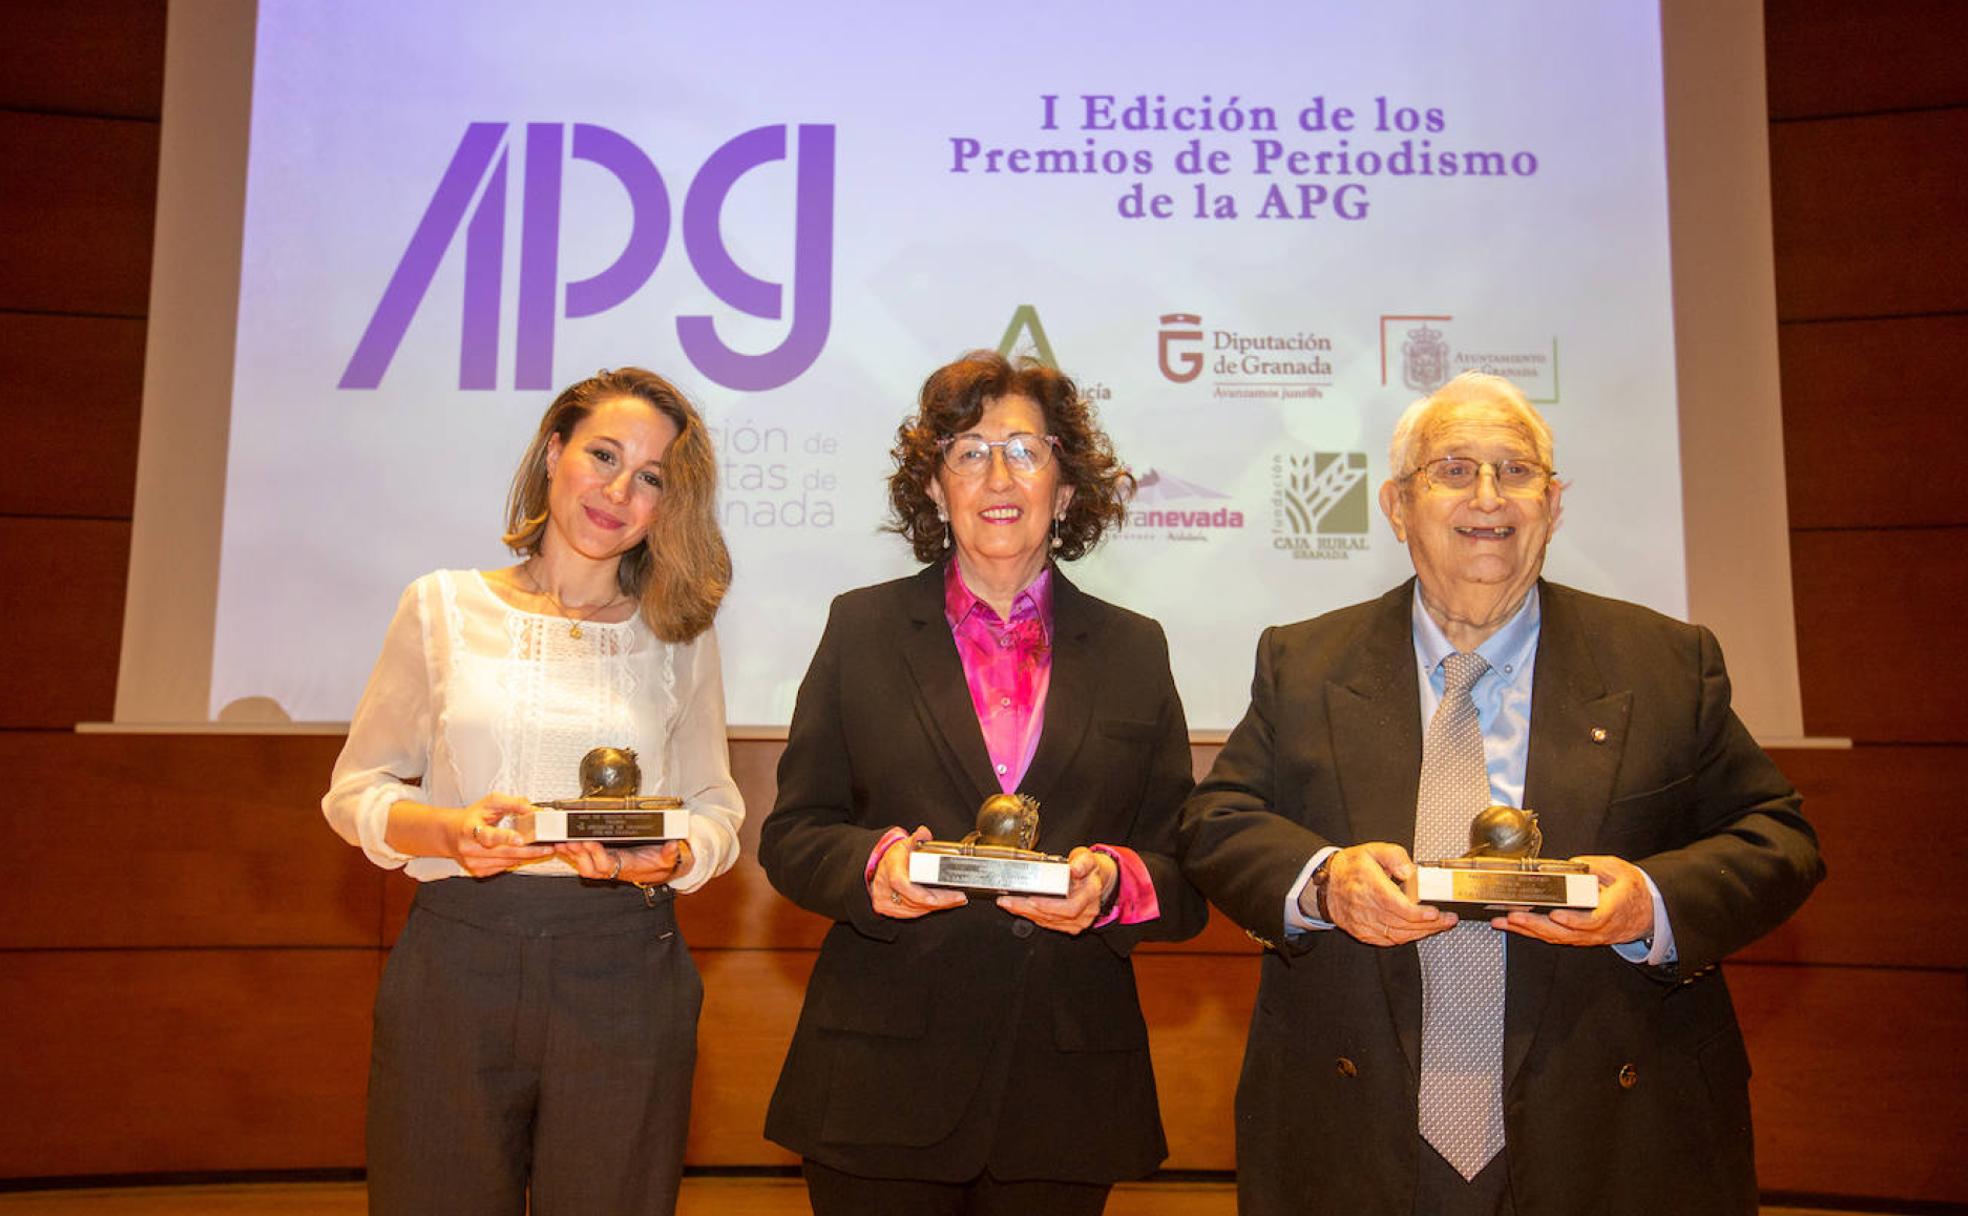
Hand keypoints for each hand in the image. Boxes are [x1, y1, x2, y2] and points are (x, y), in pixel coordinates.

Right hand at [453, 794, 555, 876]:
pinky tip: (521, 854)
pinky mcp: (478, 871)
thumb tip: (532, 809)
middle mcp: (470, 848)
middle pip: (504, 852)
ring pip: (506, 862)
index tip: (520, 839)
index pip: (489, 835)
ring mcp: (473, 862)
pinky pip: (503, 868)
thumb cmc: (472, 818)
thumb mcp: (490, 803)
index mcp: (470, 829)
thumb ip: (512, 803)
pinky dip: (515, 861)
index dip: (505, 837)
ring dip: (525, 856)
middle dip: (529, 850)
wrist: (451, 834)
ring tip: (539, 849)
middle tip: (546, 847)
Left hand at [553, 838, 692, 885]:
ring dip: (571, 855)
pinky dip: (571, 853)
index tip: (589, 842)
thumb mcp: (668, 859)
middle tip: (568, 840)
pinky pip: (582, 860)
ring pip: (583, 865)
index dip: (597, 854)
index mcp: (627, 866)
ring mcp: (605, 866)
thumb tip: (673, 846)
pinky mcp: (599, 860)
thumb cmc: (659, 863)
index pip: (608, 864)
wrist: (657, 869)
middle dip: (578, 855)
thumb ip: (670, 854)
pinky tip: (562, 844)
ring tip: (560, 841)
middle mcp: (613, 869)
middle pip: (590, 867)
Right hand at [871, 825, 967, 918]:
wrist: (879, 870)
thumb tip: (924, 832)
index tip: (936, 898)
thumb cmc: (894, 858)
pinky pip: (914, 913)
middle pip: (915, 900)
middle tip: (959, 897)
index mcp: (890, 868)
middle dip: (940, 900)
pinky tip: (942, 904)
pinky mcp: (891, 910)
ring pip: (916, 909)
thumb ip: (917, 838)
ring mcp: (887, 901)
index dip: (920, 894)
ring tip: (955, 900)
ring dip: (938, 906)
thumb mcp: (904, 844)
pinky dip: (929, 909)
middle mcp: (886, 887)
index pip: (902, 884)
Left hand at [997, 846, 1117, 935]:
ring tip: (1008, 903)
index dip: (1049, 905)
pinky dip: (1030, 915)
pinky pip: (1047, 923)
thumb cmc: (1089, 869)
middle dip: (1028, 909)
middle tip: (1009, 901)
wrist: (1096, 880)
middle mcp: (1086, 911)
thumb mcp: (1087, 857)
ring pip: (1048, 921)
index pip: (1070, 907)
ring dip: (1025, 913)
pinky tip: (1018, 908)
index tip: (1031, 898)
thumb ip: (1082, 861)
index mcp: (1091, 894)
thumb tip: (1075, 869)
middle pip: (1054, 916)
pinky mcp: (1069, 925)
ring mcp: (1078, 921)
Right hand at [1315, 842, 1458, 946]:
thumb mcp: (1373, 850)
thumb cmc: (1351, 867)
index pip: (1395, 904)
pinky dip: (1407, 938)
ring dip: (1422, 932)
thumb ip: (1395, 856)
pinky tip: (1420, 932)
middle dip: (1429, 924)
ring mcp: (1363, 922)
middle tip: (1448, 919)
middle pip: (1401, 922)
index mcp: (1368, 884)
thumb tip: (1410, 871)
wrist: (1327, 884)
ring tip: (1440, 926)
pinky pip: (1388, 941)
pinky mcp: (1363, 933)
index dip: (1417, 913)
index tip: (1435, 913)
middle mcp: (1364, 906)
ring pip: (1397, 935)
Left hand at [1493, 854, 1654, 946]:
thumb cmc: (1633, 891)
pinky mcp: (1579, 937)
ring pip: (1556, 937)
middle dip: (1536, 925)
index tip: (1556, 915)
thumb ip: (1597, 866)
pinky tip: (1515, 926)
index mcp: (1612, 910)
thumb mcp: (1621, 871)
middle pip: (1565, 933)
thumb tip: (1574, 863)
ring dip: (1528, 930)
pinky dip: (1533, 932)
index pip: (1592, 921)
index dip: (1573, 920)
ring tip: (1505, 921)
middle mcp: (1598, 929)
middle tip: (1514, 916)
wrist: (1647, 913)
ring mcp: (1588, 936)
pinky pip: (1554, 937)